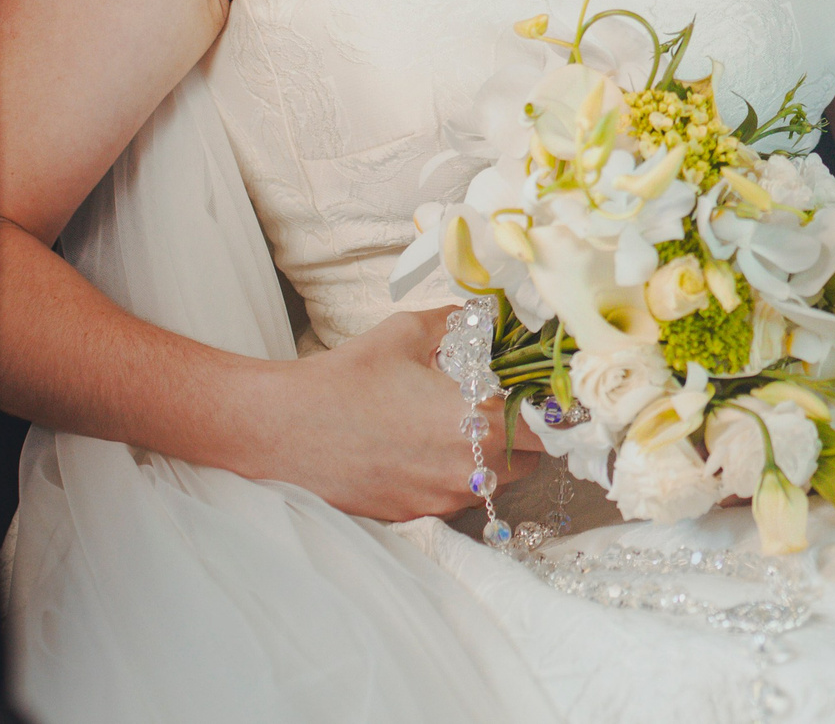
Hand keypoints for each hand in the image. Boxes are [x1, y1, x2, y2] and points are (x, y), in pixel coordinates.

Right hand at [267, 308, 540, 521]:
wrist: (279, 430)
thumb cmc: (344, 379)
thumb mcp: (406, 334)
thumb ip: (460, 324)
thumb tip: (488, 316)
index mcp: (474, 423)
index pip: (549, 429)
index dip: (555, 412)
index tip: (546, 395)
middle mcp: (466, 471)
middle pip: (529, 462)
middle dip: (525, 435)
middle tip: (501, 405)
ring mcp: (438, 500)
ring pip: (493, 485)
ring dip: (491, 459)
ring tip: (457, 427)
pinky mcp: (412, 517)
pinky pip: (454, 500)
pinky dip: (454, 478)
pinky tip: (424, 451)